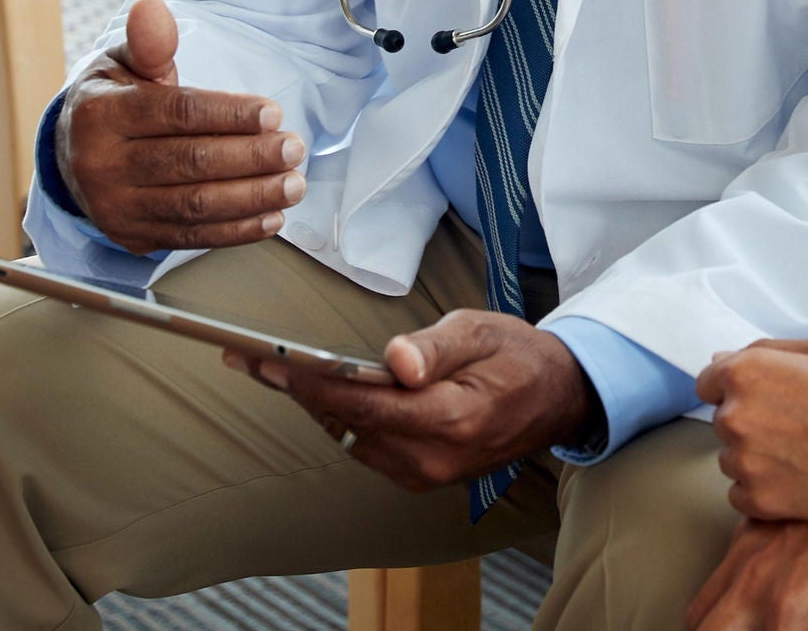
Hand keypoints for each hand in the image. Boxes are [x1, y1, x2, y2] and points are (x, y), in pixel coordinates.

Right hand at [58, 0, 304, 254]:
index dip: (229, 114)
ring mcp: (115, 207)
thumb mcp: (122, 62)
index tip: (273, 113)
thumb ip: (149, 43)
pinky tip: (272, 217)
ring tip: (293, 184)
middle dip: (251, 157)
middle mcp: (102, 164)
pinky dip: (237, 230)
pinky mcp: (132, 236)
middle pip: (189, 162)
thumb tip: (152, 8)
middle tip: (294, 149)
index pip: (176, 113)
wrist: (70, 154)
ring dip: (252, 197)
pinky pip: (192, 236)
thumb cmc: (113, 100)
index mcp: (101, 113)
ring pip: (194, 205)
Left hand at [229, 309, 597, 491]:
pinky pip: (368, 447)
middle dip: (298, 390)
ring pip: (353, 437)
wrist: (559, 398)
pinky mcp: (423, 476)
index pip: (364, 402)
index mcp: (450, 419)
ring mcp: (427, 474)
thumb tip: (394, 360)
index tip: (268, 362)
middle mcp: (432, 458)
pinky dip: (343, 419)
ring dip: (315, 405)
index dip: (312, 382)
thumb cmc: (520, 355)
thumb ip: (436, 347)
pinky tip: (322, 393)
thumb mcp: (483, 331)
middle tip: (248, 360)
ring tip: (273, 371)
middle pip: (347, 422)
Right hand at [686, 518, 807, 630]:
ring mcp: (745, 548)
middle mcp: (754, 577)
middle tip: (774, 629)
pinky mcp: (748, 527)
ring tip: (758, 625)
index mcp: (786, 604)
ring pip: (699, 610)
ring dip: (723, 625)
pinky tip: (760, 603)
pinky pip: (715, 575)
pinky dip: (727, 599)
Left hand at [696, 340, 807, 522]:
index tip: (764, 397)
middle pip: (723, 420)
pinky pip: (740, 493)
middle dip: (751, 420)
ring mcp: (744, 461)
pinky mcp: (757, 499)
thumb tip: (721, 360)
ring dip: (756, 456)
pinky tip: (797, 478)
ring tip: (802, 452)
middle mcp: (735, 417)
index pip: (708, 382)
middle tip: (796, 424)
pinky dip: (762, 489)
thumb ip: (765, 351)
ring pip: (732, 458)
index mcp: (746, 373)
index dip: (736, 387)